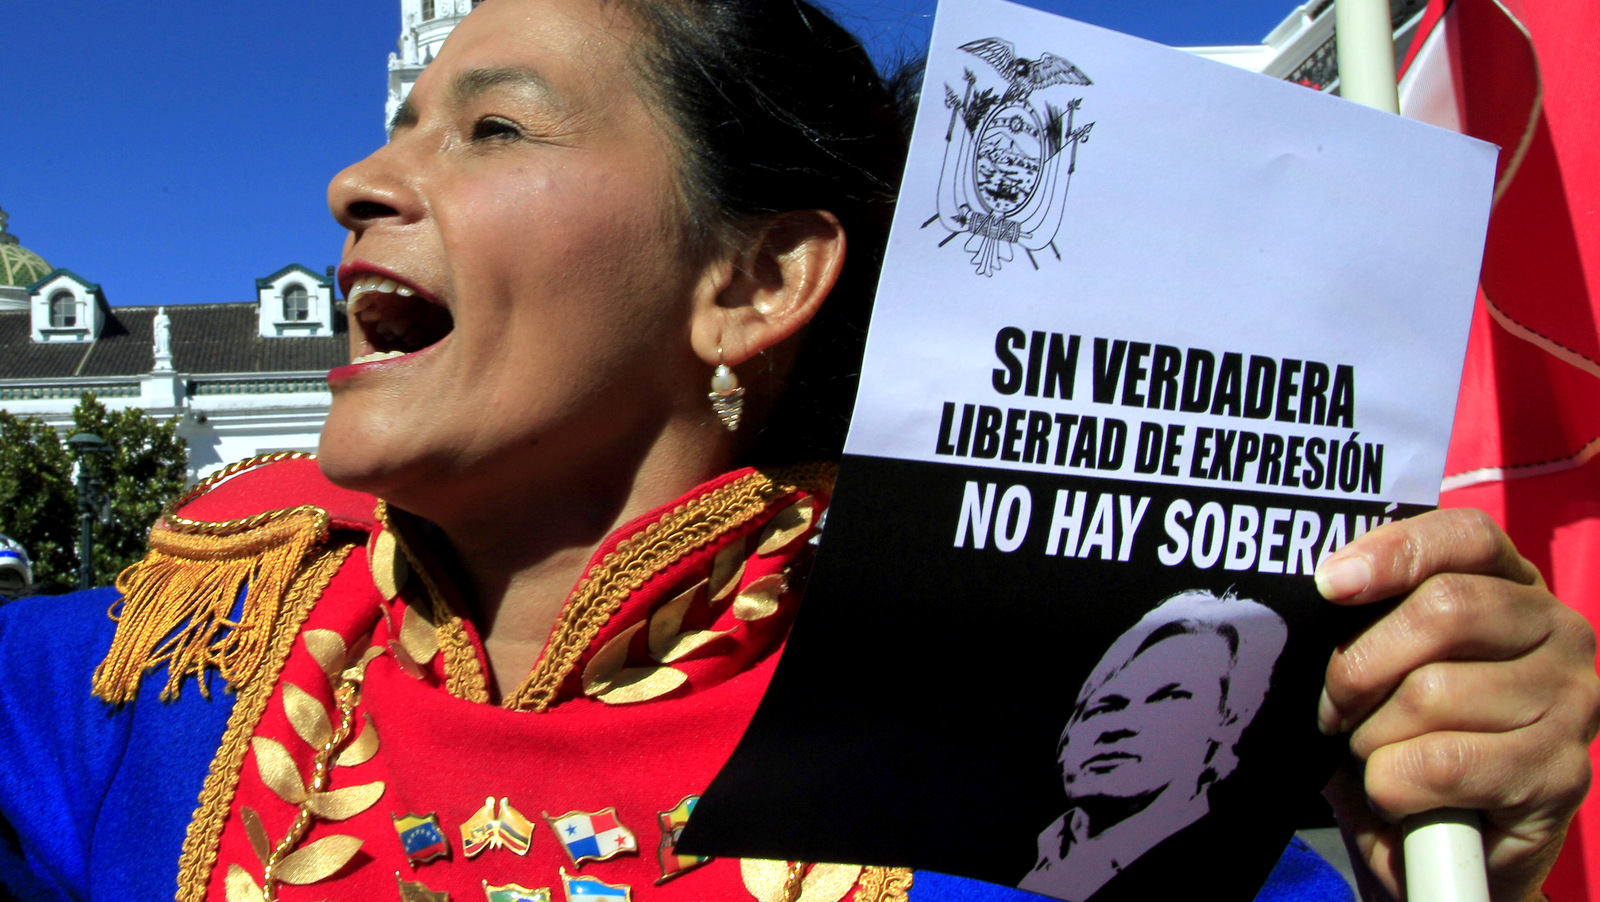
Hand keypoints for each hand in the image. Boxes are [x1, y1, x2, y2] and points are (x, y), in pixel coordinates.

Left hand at [1315, 508, 1599, 901]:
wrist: (1450, 847)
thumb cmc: (1406, 736)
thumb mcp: (1383, 667)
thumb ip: (1364, 621)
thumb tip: (1324, 588)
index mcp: (1511, 585)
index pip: (1465, 537)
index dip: (1395, 551)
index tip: (1331, 584)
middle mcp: (1557, 632)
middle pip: (1444, 610)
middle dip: (1361, 664)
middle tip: (1334, 706)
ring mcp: (1571, 702)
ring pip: (1433, 693)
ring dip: (1372, 735)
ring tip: (1373, 754)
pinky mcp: (1560, 774)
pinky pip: (1441, 764)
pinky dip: (1391, 785)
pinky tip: (1397, 794)